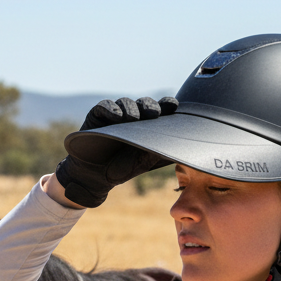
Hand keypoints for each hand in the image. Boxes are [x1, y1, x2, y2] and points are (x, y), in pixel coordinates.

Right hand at [55, 96, 177, 207]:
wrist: (96, 178)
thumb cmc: (122, 169)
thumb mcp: (146, 160)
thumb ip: (162, 150)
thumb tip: (184, 147)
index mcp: (147, 126)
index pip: (159, 110)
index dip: (166, 105)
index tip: (174, 105)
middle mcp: (132, 117)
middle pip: (143, 103)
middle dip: (150, 105)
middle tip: (154, 113)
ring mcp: (113, 115)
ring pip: (125, 102)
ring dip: (131, 108)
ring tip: (133, 118)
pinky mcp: (96, 116)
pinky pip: (104, 106)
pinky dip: (111, 109)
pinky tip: (117, 117)